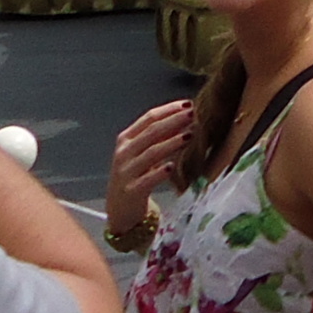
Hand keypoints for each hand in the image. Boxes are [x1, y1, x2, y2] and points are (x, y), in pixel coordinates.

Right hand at [108, 98, 192, 229]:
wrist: (120, 208)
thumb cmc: (135, 176)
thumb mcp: (143, 153)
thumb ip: (158, 137)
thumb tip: (183, 118)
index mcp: (126, 139)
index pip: (148, 118)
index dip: (169, 110)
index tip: (188, 104)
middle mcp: (124, 153)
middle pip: (151, 132)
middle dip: (173, 121)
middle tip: (193, 115)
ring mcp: (126, 172)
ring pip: (150, 153)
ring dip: (171, 143)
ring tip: (189, 136)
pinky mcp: (131, 191)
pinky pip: (147, 179)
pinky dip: (159, 172)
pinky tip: (171, 167)